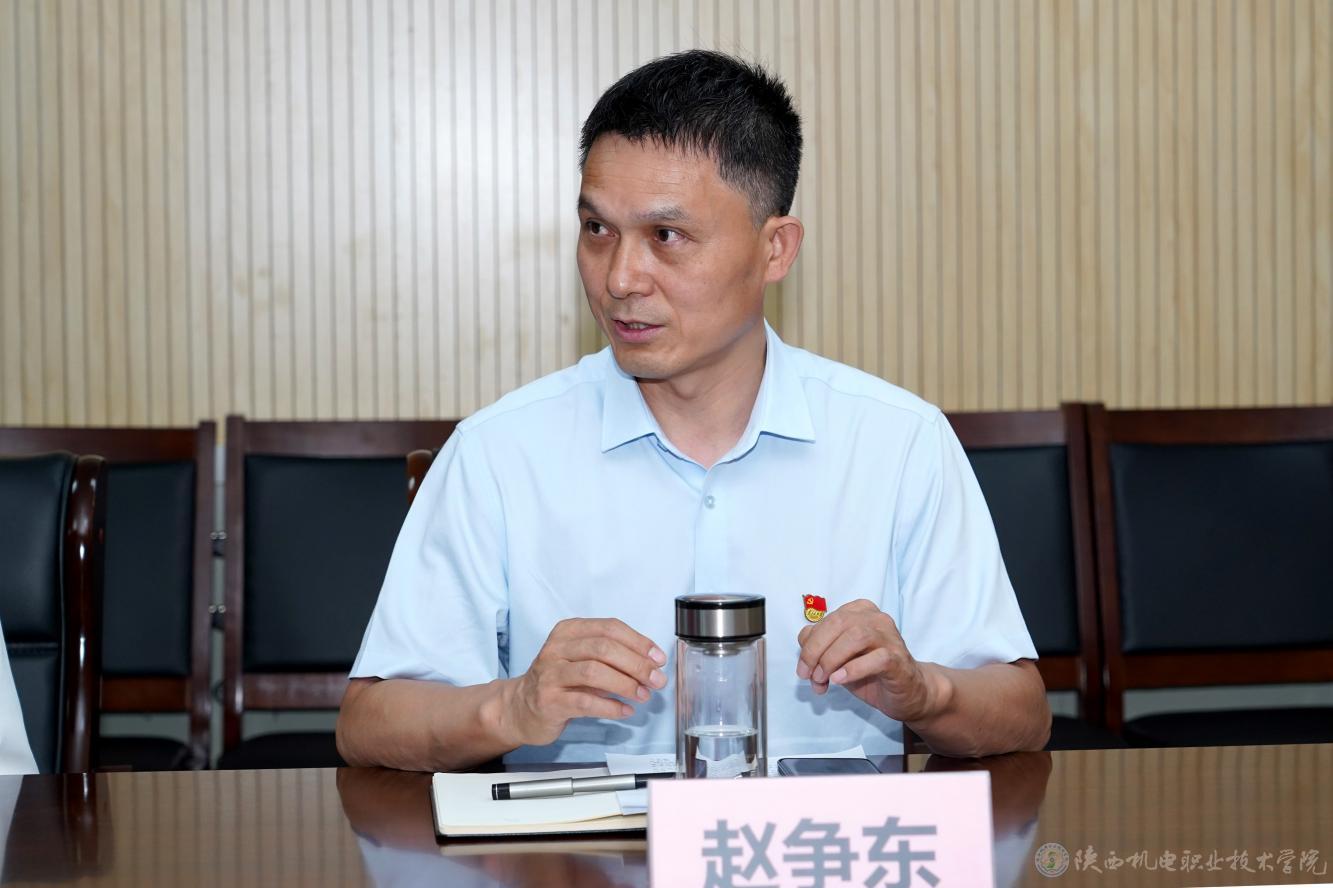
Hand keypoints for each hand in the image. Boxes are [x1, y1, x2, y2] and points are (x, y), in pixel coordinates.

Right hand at [501, 618, 667, 746]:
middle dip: (636, 664)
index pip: (609, 628)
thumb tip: (650, 663)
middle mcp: (557, 649)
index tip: (657, 657)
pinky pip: (585, 702)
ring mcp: (550, 675)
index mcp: (568, 631)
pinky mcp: (549, 701)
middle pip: (604, 648)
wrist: (521, 707)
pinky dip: (611, 706)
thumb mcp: (582, 658)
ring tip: (643, 695)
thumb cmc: (559, 681)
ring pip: (594, 672)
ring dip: (625, 684)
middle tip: (656, 679)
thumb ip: (612, 656)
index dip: (638, 642)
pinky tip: (625, 710)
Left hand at [795, 599, 942, 723]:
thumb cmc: (869, 671)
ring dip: (832, 659)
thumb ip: (820, 647)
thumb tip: (803, 647)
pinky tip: (839, 680)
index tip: (803, 670)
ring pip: (856, 636)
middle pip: (838, 624)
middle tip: (809, 675)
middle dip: (816, 651)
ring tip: (823, 680)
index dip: (808, 645)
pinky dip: (852, 669)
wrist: (906, 692)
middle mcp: (876, 618)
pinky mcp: (898, 658)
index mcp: (859, 611)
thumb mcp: (838, 657)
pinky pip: (875, 658)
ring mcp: (890, 637)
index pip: (825, 621)